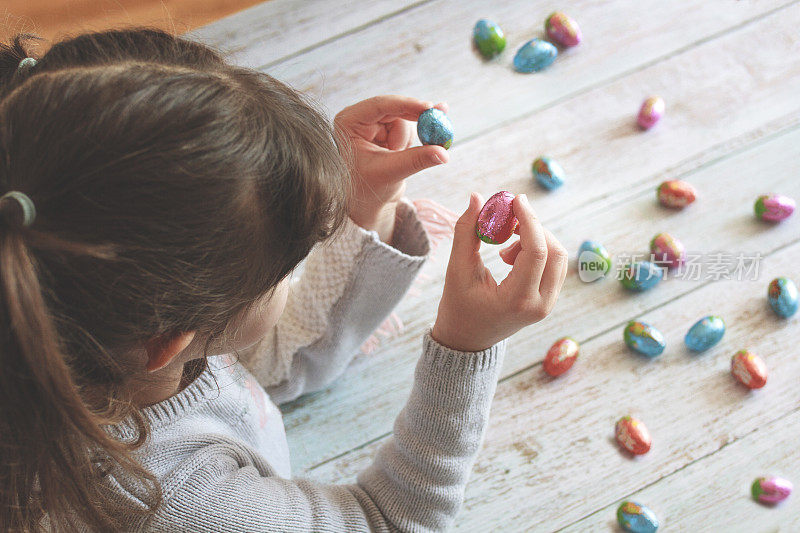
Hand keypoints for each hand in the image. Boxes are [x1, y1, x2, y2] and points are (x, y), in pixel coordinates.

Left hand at [334, 96, 449, 241]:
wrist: (367, 203)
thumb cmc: (367, 190)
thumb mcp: (390, 173)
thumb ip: (416, 160)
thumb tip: (443, 152)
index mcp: (349, 122)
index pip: (379, 105)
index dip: (406, 104)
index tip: (429, 108)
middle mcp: (360, 118)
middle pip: (396, 109)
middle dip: (416, 119)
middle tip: (441, 116)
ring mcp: (373, 123)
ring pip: (405, 119)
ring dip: (408, 139)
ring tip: (396, 157)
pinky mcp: (386, 130)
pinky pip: (408, 128)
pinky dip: (411, 141)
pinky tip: (401, 153)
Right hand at [431, 193, 567, 351]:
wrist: (467, 341)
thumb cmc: (457, 307)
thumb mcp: (457, 270)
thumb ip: (466, 231)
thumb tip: (477, 197)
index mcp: (517, 300)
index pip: (537, 251)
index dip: (529, 220)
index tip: (516, 200)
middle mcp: (540, 305)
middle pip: (555, 251)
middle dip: (534, 228)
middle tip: (509, 219)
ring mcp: (548, 304)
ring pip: (558, 257)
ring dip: (536, 239)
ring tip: (505, 247)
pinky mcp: (548, 300)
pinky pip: (553, 266)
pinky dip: (537, 251)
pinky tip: (511, 256)